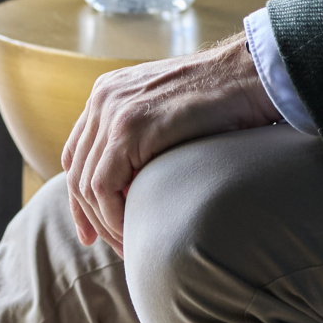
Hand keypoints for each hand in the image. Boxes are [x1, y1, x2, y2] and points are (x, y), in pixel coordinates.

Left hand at [59, 32, 280, 250]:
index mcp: (108, 92)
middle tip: (112, 246)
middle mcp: (102, 98)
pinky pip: (103, 186)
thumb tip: (132, 182)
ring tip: (130, 245)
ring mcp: (112, 111)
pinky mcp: (128, 128)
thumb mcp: (167, 111)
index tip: (90, 231)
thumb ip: (143, 135)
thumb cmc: (221, 99)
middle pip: (76, 171)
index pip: (77, 153)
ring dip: (105, 223)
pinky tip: (133, 232)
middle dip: (89, 216)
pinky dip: (113, 216)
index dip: (80, 196)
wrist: (245, 76)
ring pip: (86, 183)